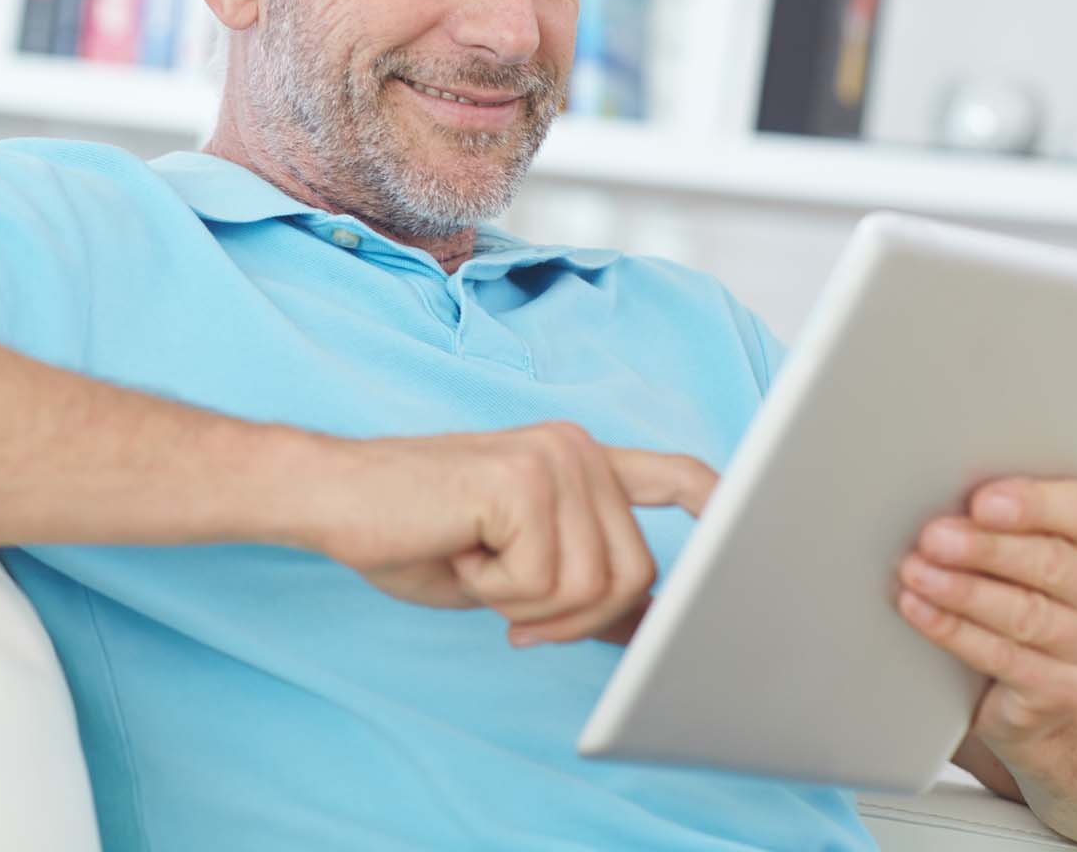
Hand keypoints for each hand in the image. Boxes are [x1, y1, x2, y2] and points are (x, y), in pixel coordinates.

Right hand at [316, 421, 717, 645]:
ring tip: (475, 562)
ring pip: (593, 585)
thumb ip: (577, 583)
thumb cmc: (410, 532)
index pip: (676, 478)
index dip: (719, 511)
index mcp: (577, 462)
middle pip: (635, 574)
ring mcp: (553, 458)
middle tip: (509, 608)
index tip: (743, 536)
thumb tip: (643, 627)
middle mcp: (576, 449)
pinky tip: (459, 549)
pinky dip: (495, 589)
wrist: (333, 498)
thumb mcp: (510, 570)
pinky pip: (543, 578)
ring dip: (527, 603)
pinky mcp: (522, 479)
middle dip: (574, 618)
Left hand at [898, 478, 1076, 753]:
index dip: (1036, 506)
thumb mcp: (1064, 548)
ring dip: (962, 590)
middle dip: (986, 549)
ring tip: (917, 571)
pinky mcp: (1066, 693)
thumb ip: (1029, 519)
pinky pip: (1003, 658)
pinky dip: (954, 630)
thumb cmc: (1061, 594)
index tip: (984, 501)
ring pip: (1025, 614)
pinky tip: (921, 609)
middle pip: (1054, 565)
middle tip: (934, 537)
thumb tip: (959, 499)